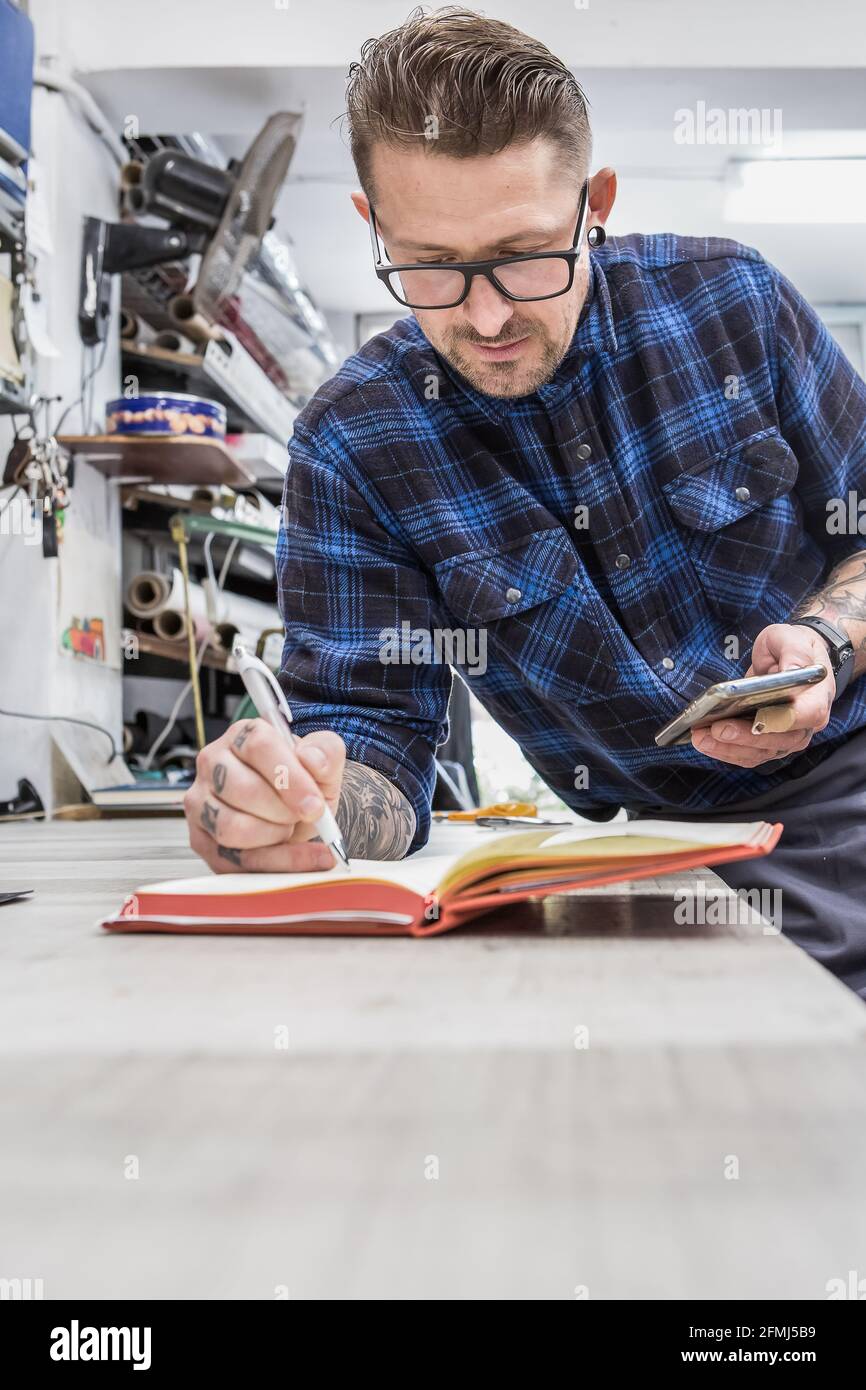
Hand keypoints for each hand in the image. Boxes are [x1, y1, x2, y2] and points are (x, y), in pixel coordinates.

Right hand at [183, 720, 345, 872]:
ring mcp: (200, 801)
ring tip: (290, 829)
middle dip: (283, 812)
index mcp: (242, 736)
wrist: (294, 815)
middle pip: (243, 789)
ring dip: (274, 836)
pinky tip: (301, 860)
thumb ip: (326, 753)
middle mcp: (213, 763)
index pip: (259, 747)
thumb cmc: (301, 786)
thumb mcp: (323, 765)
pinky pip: (234, 859)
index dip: (290, 778)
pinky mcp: (200, 838)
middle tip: (304, 817)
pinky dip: (275, 863)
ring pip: (232, 827)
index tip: (314, 805)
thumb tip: (312, 760)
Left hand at [691, 622, 834, 766]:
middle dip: (745, 738)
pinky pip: (747, 754)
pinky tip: (704, 740)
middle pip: (779, 740)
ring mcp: (787, 737)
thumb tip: (790, 671)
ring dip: (728, 748)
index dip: (783, 720)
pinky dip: (725, 750)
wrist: (792, 659)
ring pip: (759, 752)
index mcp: (818, 696)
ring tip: (700, 737)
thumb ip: (794, 653)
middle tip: (717, 728)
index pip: (809, 715)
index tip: (757, 720)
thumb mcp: (793, 639)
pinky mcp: (768, 742)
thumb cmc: (794, 648)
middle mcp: (805, 723)